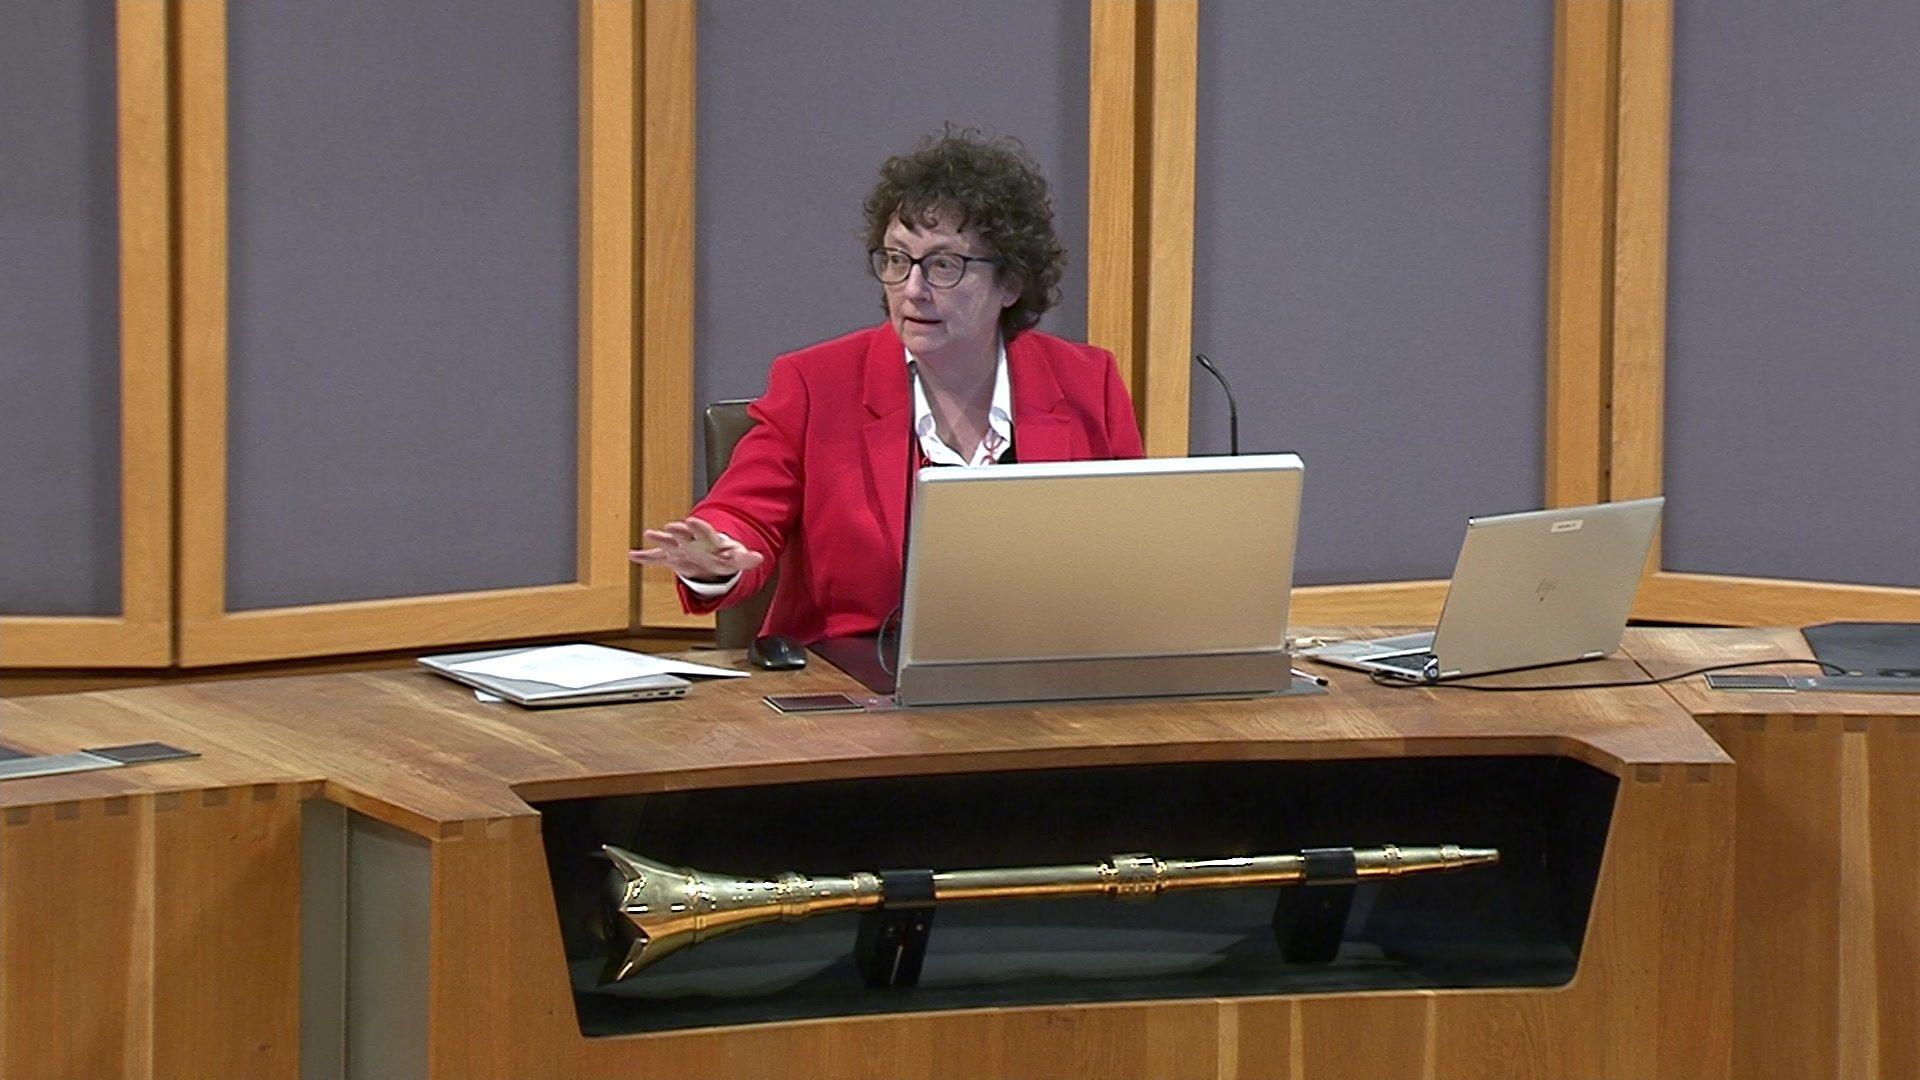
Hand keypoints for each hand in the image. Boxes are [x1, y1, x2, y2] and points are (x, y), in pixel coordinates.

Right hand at [629, 516, 764, 582]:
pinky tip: (633, 555)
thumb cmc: (723, 555)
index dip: (698, 527)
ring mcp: (679, 547)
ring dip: (660, 539)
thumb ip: (746, 558)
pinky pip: (656, 557)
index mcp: (707, 538)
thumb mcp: (736, 558)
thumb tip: (759, 558)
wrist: (710, 557)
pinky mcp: (670, 557)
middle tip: (671, 526)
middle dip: (678, 530)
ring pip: (668, 542)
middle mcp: (691, 539)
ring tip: (650, 534)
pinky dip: (645, 557)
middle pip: (684, 533)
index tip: (691, 521)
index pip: (704, 530)